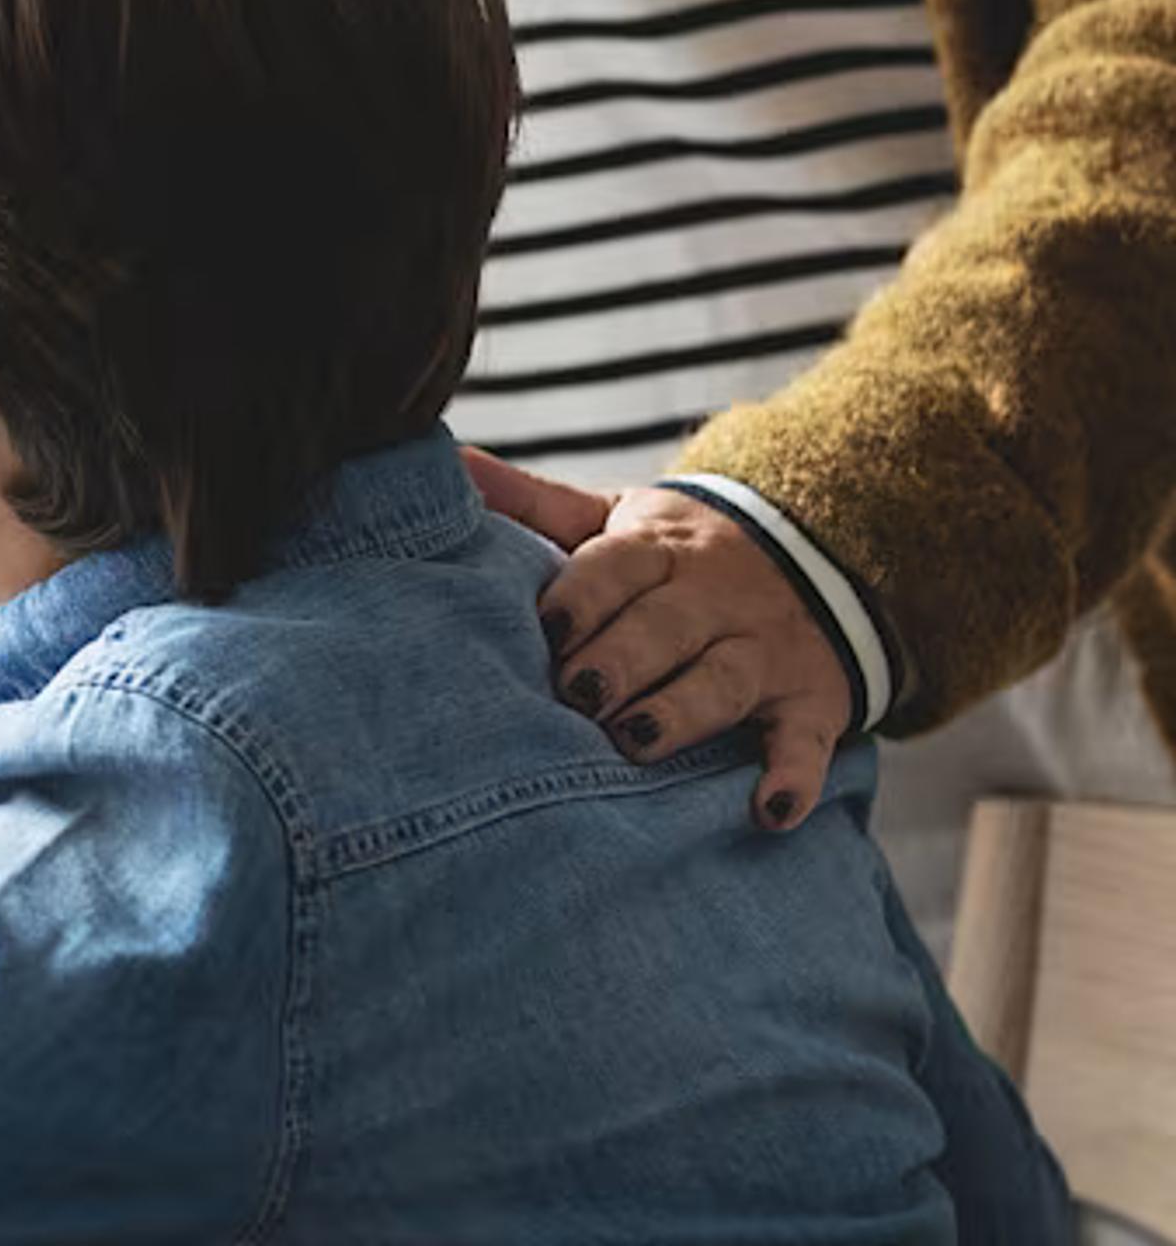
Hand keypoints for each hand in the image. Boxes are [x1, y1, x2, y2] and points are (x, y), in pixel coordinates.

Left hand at [466, 450, 849, 831]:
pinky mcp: (810, 703)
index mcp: (659, 549)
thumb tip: (453, 462)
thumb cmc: (679, 552)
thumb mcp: (616, 517)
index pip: (618, 566)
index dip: (583, 595)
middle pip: (666, 626)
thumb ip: (537, 502)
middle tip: (577, 693)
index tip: (548, 626)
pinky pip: (806, 741)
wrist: (819, 549)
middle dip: (621, 659)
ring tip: (636, 741)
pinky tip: (770, 810)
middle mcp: (715, 598)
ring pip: (724, 679)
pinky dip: (794, 777)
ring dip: (683, 712)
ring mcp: (767, 650)